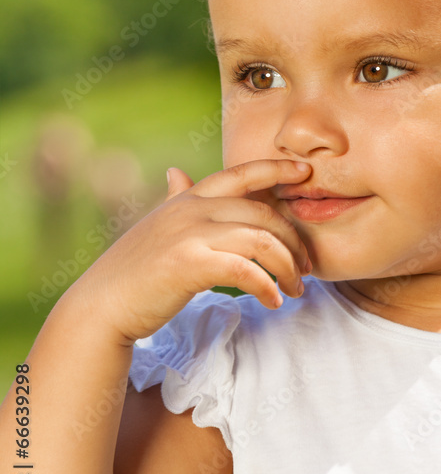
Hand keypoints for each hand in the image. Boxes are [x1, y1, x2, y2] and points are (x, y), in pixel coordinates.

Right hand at [70, 159, 312, 344]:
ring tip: (295, 289)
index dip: (276, 168)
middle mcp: (192, 209)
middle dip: (293, 239)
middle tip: (306, 268)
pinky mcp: (189, 263)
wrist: (101, 306)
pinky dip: (267, 285)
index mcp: (189, 198)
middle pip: (262, 212)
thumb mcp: (159, 226)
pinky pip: (245, 269)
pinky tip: (274, 300)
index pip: (241, 173)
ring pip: (261, 239)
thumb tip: (178, 172)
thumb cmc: (135, 270)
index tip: (305, 172)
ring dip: (287, 266)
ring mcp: (190, 233)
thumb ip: (177, 200)